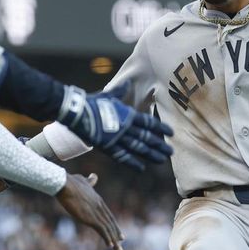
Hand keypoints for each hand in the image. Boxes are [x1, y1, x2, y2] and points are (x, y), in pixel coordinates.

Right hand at [55, 173, 123, 249]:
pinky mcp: (91, 218)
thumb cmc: (70, 182)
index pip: (108, 214)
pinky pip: (102, 230)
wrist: (65, 184)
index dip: (112, 222)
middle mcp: (100, 206)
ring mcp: (96, 212)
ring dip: (114, 240)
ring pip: (108, 228)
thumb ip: (90, 181)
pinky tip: (110, 245)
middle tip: (122, 240)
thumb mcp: (83, 180)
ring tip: (118, 249)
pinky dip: (107, 238)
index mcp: (98, 200)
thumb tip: (94, 176)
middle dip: (116, 232)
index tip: (117, 228)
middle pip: (110, 222)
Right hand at [56, 82, 173, 170]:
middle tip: (170, 151)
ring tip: (162, 160)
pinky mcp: (107, 147)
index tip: (171, 132)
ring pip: (138, 149)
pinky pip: (122, 156)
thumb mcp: (108, 95)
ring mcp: (117, 139)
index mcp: (127, 115)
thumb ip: (120, 91)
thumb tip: (127, 81)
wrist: (77, 112)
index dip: (160, 128)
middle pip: (146, 138)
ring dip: (151, 154)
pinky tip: (142, 168)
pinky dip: (132, 163)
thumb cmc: (92, 102)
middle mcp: (125, 128)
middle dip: (159, 145)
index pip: (148, 122)